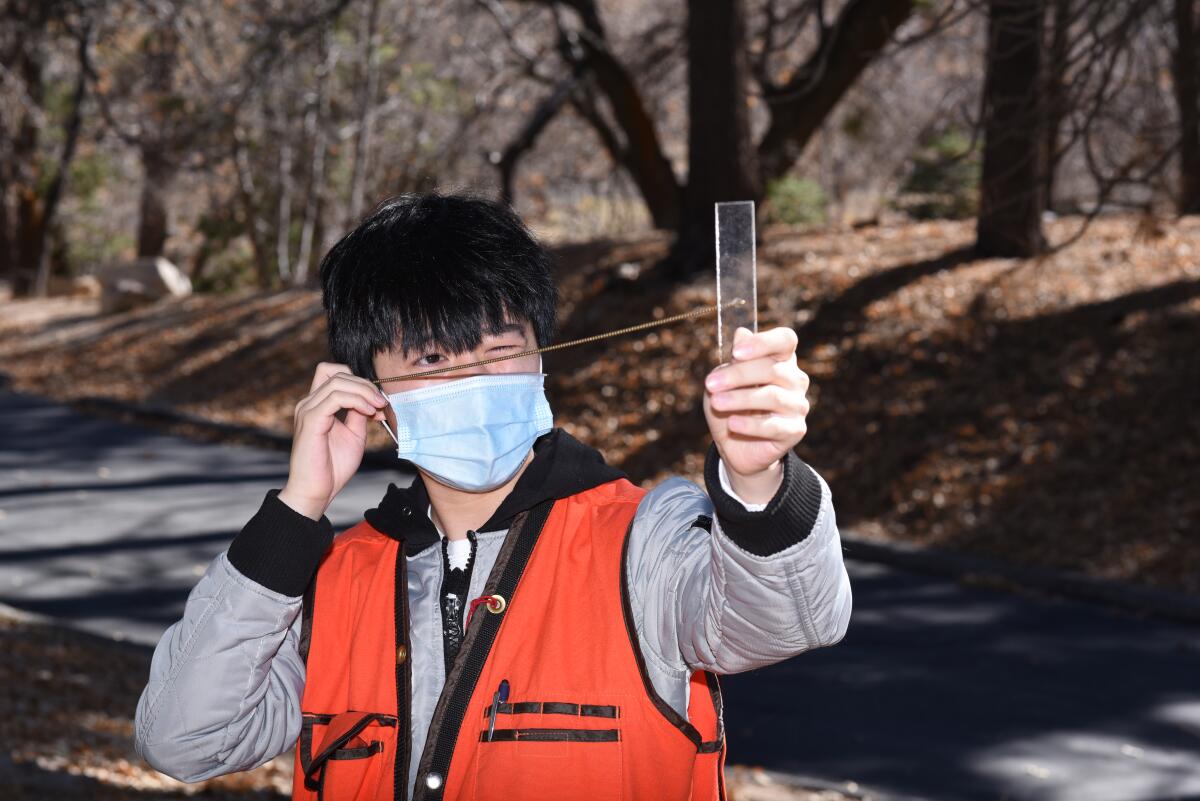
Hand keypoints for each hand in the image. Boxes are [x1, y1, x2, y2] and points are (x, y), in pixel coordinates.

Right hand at [278, 362, 389, 519]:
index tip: (379, 401)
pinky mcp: (311, 419)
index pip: (334, 374)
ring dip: (364, 391)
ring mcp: (308, 409)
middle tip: (382, 403)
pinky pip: (336, 397)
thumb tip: (373, 399)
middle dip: (366, 384)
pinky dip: (357, 400)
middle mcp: (309, 403)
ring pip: (338, 381)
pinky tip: (369, 412)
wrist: (317, 491)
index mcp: (317, 405)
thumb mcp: (354, 435)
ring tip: (378, 407)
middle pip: (338, 373)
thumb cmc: (332, 467)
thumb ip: (359, 414)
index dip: (360, 382)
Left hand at [702, 326, 810, 504]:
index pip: (785, 340)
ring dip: (740, 399)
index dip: (763, 342)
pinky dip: (750, 424)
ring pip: (773, 396)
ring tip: (716, 403)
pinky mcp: (795, 431)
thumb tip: (741, 333)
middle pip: (773, 369)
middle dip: (738, 375)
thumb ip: (734, 360)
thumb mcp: (723, 381)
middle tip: (710, 384)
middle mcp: (795, 379)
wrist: (735, 446)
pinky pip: (774, 426)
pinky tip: (732, 424)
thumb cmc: (730, 406)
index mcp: (781, 360)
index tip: (735, 353)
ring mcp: (798, 405)